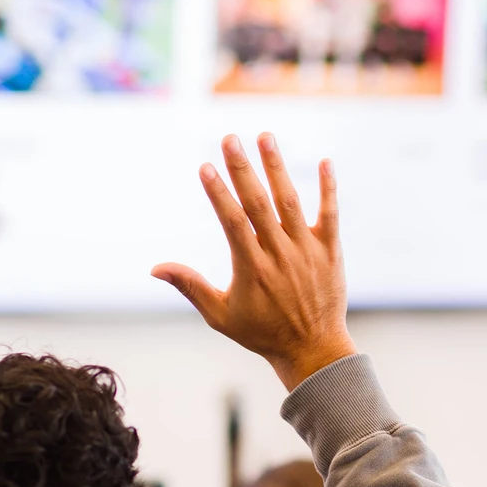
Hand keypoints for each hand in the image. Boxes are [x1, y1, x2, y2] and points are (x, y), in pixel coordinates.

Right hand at [153, 133, 355, 390]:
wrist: (313, 350)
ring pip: (290, 202)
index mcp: (251, 268)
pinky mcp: (330, 251)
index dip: (218, 193)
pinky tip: (326, 161)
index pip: (232, 222)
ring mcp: (306, 251)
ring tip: (265, 136)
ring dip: (277, 168)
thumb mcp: (220, 315)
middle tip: (230, 138)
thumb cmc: (261, 333)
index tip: (205, 166)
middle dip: (243, 169)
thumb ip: (190, 286)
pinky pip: (330, 215)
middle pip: (258, 204)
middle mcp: (279, 255)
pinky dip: (328, 189)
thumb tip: (155, 268)